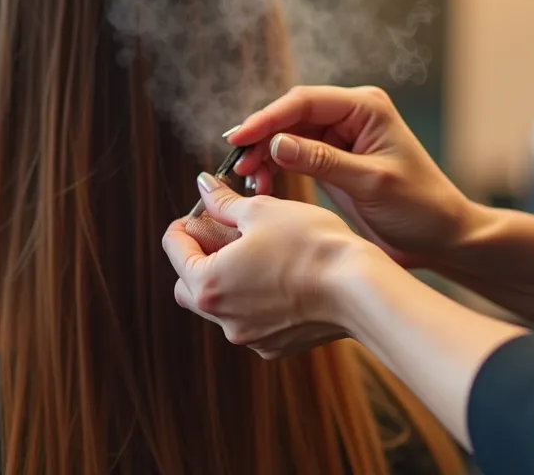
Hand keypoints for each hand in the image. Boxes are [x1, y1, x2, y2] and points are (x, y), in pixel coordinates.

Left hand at [164, 172, 388, 358]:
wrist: (359, 289)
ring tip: (254, 255)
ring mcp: (248, 337)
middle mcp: (221, 318)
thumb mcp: (262, 211)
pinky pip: (249, 322)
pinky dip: (253, 302)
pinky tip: (278, 280)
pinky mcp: (274, 347)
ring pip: (220, 306)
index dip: (184, 224)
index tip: (199, 213)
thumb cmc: (311, 245)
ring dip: (226, 281)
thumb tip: (204, 186)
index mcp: (207, 283)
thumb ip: (224, 203)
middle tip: (221, 235)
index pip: (174, 249)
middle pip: (188, 285)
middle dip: (197, 259)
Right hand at [229, 85, 478, 267]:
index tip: (239, 138)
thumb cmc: (419, 206)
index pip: (305, 102)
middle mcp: (350, 116)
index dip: (268, 118)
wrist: (441, 237)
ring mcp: (340, 138)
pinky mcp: (333, 161)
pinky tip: (263, 186)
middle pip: (291, 116)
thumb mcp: (370, 183)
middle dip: (261, 138)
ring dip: (265, 156)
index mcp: (365, 108)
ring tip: (248, 180)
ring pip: (288, 137)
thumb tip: (276, 143)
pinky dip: (276, 169)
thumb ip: (323, 161)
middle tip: (237, 165)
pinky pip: (295, 157)